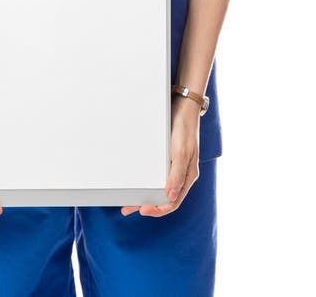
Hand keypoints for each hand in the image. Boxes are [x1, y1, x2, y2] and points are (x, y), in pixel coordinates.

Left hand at [121, 97, 199, 215]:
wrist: (183, 105)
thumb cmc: (184, 127)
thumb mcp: (181, 151)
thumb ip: (177, 174)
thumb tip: (170, 197)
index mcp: (188, 176)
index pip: (173, 201)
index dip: (158, 209)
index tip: (142, 210)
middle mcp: (181, 174)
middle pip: (164, 197)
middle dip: (147, 205)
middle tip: (127, 208)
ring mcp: (174, 166)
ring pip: (160, 187)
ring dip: (145, 194)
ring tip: (129, 199)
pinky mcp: (168, 157)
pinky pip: (157, 174)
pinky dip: (147, 181)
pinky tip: (138, 181)